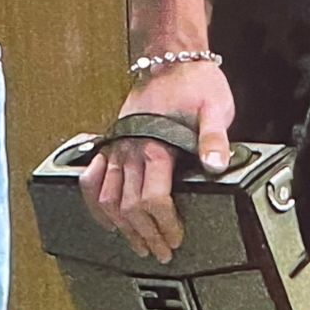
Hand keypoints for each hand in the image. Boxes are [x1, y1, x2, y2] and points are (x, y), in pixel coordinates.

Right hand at [79, 62, 234, 262]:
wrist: (170, 58)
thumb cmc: (195, 82)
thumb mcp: (215, 109)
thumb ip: (214, 139)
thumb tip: (216, 165)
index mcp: (155, 145)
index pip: (152, 199)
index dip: (164, 224)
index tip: (176, 238)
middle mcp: (129, 149)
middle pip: (129, 206)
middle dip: (145, 234)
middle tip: (161, 252)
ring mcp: (116, 146)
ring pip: (108, 198)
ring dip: (122, 226)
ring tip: (138, 244)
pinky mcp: (111, 142)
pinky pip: (93, 179)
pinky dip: (96, 203)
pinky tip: (107, 219)